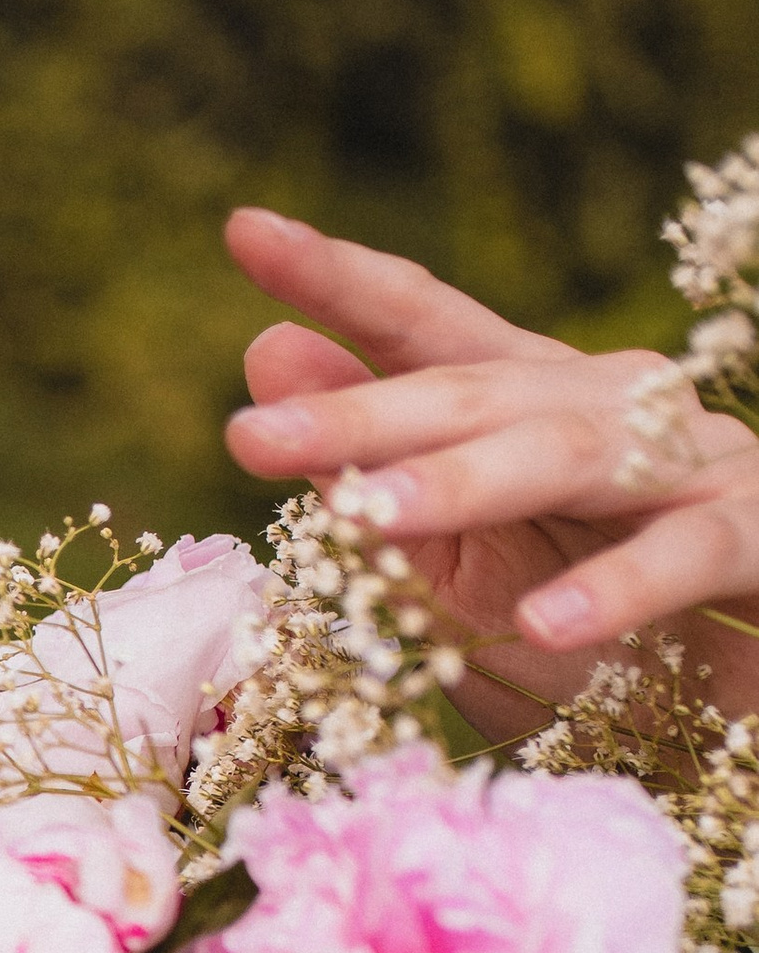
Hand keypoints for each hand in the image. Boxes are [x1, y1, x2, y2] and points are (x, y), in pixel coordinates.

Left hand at [220, 209, 758, 742]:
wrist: (727, 721)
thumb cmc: (589, 649)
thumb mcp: (450, 575)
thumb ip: (370, 473)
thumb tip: (272, 352)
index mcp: (529, 406)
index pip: (426, 328)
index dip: (342, 279)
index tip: (246, 231)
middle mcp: (611, 409)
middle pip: (475, 393)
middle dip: (360, 415)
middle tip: (248, 437)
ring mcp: (692, 464)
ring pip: (568, 454)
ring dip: (464, 483)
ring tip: (364, 516)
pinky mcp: (757, 537)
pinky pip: (686, 552)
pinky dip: (618, 587)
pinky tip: (547, 624)